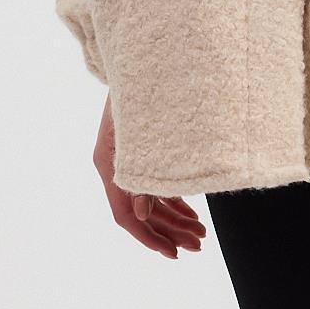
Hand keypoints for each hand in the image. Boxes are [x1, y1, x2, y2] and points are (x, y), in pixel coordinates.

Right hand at [94, 93, 207, 256]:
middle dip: (171, 231)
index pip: (125, 215)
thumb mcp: (139, 129)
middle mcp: (116, 165)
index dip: (149, 238)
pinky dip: (175, 200)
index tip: (172, 254)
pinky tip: (193, 213)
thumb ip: (141, 173)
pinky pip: (157, 185)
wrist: (143, 55)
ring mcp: (130, 158)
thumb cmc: (141, 87)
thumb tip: (141, 215)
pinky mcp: (144, 150)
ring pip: (153, 200)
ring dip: (177, 219)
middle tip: (198, 246)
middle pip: (143, 212)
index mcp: (108, 162)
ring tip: (201, 235)